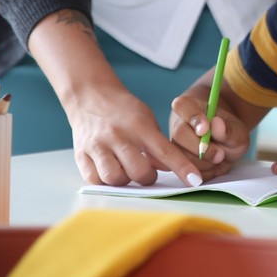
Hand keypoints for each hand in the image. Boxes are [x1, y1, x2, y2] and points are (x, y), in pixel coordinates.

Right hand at [63, 80, 215, 187]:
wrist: (89, 96)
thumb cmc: (123, 110)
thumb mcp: (146, 119)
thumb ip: (157, 145)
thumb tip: (169, 170)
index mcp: (139, 125)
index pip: (165, 151)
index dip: (182, 168)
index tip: (195, 181)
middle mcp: (117, 135)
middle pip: (138, 171)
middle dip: (147, 178)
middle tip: (146, 172)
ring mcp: (97, 145)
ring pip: (115, 178)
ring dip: (125, 181)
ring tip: (126, 171)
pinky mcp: (81, 155)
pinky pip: (95, 179)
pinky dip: (105, 181)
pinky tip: (110, 170)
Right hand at [170, 93, 249, 180]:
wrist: (227, 149)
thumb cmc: (231, 135)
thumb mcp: (238, 132)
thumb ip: (229, 130)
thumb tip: (216, 125)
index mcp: (193, 108)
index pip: (183, 105)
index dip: (192, 117)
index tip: (206, 129)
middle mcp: (180, 124)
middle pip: (179, 134)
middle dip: (201, 148)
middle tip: (220, 154)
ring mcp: (176, 145)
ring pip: (181, 155)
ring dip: (204, 163)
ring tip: (218, 158)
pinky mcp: (177, 162)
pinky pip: (185, 172)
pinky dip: (202, 173)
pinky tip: (211, 166)